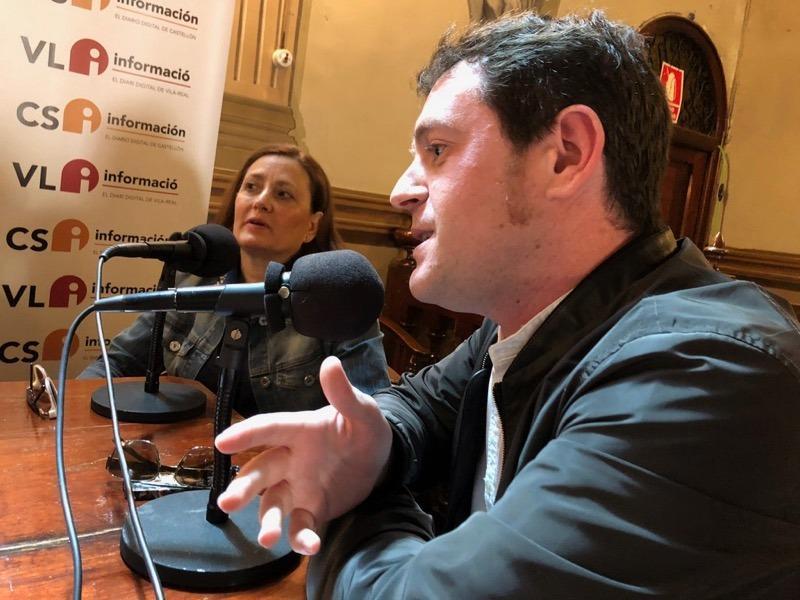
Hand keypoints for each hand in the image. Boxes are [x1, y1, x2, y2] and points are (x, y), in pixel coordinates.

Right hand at [214, 356, 392, 554]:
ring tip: (267, 537)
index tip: (222, 441)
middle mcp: (292, 460)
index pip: (269, 429)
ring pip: (274, 504)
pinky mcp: (314, 509)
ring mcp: (300, 487)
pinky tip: (309, 546)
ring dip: (267, 520)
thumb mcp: (362, 410)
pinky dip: (301, 536)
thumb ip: (344, 394)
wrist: (382, 459)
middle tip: (227, 502)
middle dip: (244, 487)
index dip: (246, 433)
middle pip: (261, 473)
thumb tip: (331, 363)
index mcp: (299, 430)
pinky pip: (302, 524)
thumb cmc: (364, 428)